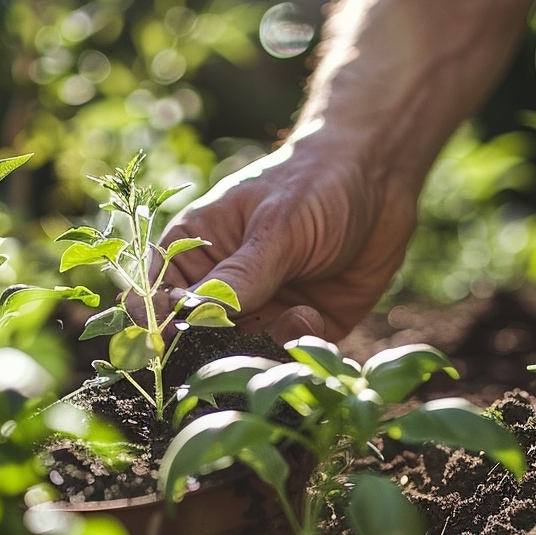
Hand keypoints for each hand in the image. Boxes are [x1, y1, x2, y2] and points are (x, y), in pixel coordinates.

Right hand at [158, 130, 419, 343]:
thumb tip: (192, 320)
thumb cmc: (315, 184)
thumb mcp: (276, 228)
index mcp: (193, 251)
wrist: (381, 177)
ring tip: (300, 315)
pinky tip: (316, 318)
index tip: (175, 337)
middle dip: (222, 347)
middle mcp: (220, 286)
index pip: (154, 296)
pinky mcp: (300, 327)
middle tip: (253, 333)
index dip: (156, 323)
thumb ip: (239, 277)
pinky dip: (298, 349)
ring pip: (243, 355)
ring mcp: (260, 309)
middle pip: (196, 339)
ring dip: (267, 347)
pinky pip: (287, 357)